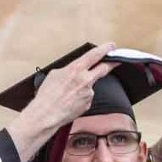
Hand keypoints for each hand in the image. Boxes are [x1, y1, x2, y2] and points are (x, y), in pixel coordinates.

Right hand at [6, 43, 116, 161]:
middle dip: (111, 64)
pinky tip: (70, 101)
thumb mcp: (54, 74)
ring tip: (68, 94)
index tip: (111, 46)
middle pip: (104, 68)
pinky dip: (80, 98)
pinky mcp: (88, 104)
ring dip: (83, 87)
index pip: (95, 55)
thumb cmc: (47, 95)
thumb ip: (69, 69)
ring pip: (90, 86)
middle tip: (116, 61)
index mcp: (76, 69)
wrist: (46, 114)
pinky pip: (86, 98)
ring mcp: (89, 93)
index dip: (105, 49)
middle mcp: (85, 80)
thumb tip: (74, 69)